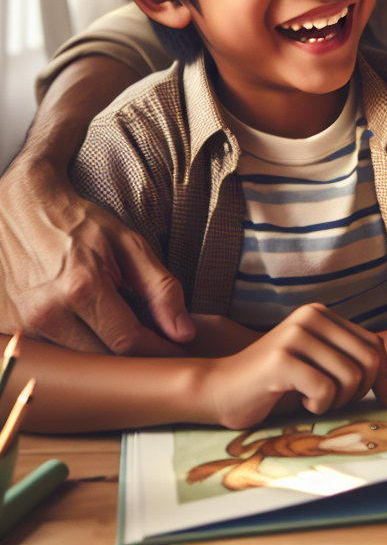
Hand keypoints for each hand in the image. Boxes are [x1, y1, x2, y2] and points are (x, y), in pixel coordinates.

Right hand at [0, 154, 193, 355]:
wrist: (23, 209)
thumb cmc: (81, 224)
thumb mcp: (130, 245)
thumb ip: (161, 289)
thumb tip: (184, 333)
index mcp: (82, 288)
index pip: (128, 342)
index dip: (158, 350)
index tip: (177, 350)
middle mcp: (47, 312)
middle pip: (104, 359)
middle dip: (134, 354)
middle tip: (153, 338)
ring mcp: (23, 325)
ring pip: (78, 362)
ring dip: (104, 351)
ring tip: (118, 326)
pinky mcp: (7, 329)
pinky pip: (54, 354)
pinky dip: (76, 346)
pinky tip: (88, 326)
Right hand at [197, 304, 386, 428]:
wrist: (217, 389)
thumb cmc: (271, 384)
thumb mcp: (315, 363)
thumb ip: (345, 358)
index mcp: (322, 314)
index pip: (375, 344)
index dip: (385, 376)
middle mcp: (311, 317)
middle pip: (369, 360)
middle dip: (361, 392)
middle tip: (335, 402)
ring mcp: (296, 335)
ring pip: (351, 377)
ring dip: (338, 401)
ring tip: (315, 401)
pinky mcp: (282, 359)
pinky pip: (325, 390)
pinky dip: (319, 406)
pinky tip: (300, 403)